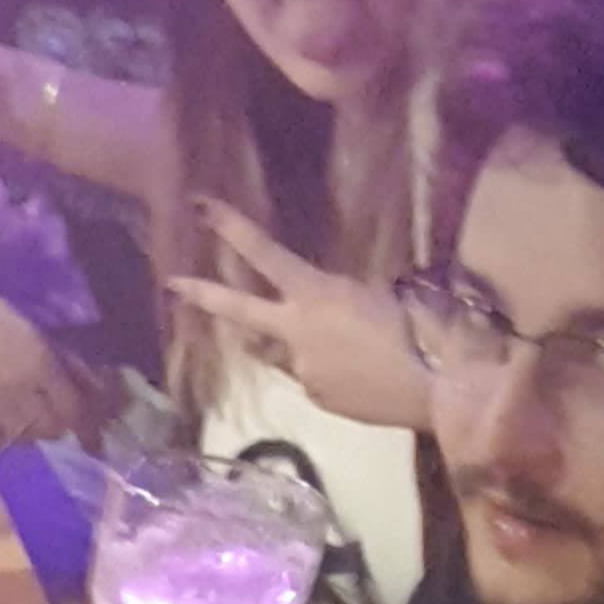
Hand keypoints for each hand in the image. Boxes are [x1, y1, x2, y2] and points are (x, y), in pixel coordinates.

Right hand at [0, 285, 90, 448]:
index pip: (75, 409)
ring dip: (37, 429)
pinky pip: (0, 434)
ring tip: (37, 417)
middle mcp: (21, 392)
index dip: (90, 426)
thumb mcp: (34, 329)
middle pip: (53, 428)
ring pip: (27, 436)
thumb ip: (61, 359)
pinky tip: (11, 420)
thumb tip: (88, 383)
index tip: (97, 435)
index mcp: (41, 365)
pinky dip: (12, 432)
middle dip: (63, 425)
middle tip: (65, 416)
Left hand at [168, 200, 431, 427]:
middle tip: (172, 284)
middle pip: (238, 309)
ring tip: (340, 348)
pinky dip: (327, 371)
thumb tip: (329, 306)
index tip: (199, 206)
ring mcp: (300, 368)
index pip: (263, 252)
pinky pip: (311, 377)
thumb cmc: (417, 329)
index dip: (230, 227)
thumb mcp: (377, 295)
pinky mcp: (314, 397)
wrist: (431, 388)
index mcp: (313, 295)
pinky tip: (359, 374)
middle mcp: (295, 331)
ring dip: (293, 344)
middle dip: (203, 294)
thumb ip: (341, 295)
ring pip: (281, 350)